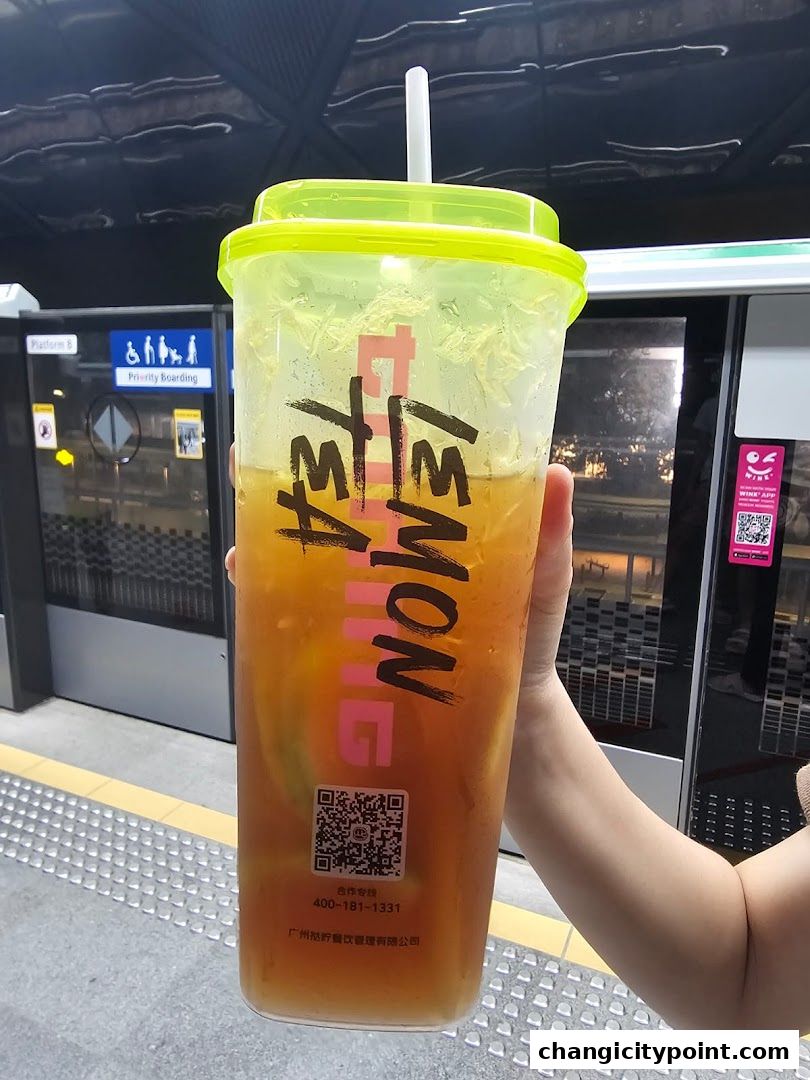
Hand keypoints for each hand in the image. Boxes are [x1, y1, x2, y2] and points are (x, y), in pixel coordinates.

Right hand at [222, 448, 574, 681]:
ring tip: (245, 533)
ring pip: (305, 560)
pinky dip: (271, 604)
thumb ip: (547, 535)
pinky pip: (302, 621)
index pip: (384, 473)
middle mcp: (387, 556)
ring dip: (268, 541)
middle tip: (256, 464)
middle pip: (331, 510)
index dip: (352, 442)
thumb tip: (557, 472)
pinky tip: (252, 594)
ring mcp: (365, 601)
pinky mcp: (351, 648)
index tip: (320, 414)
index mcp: (430, 530)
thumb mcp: (542, 581)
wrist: (513, 719)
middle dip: (288, 484)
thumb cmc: (529, 637)